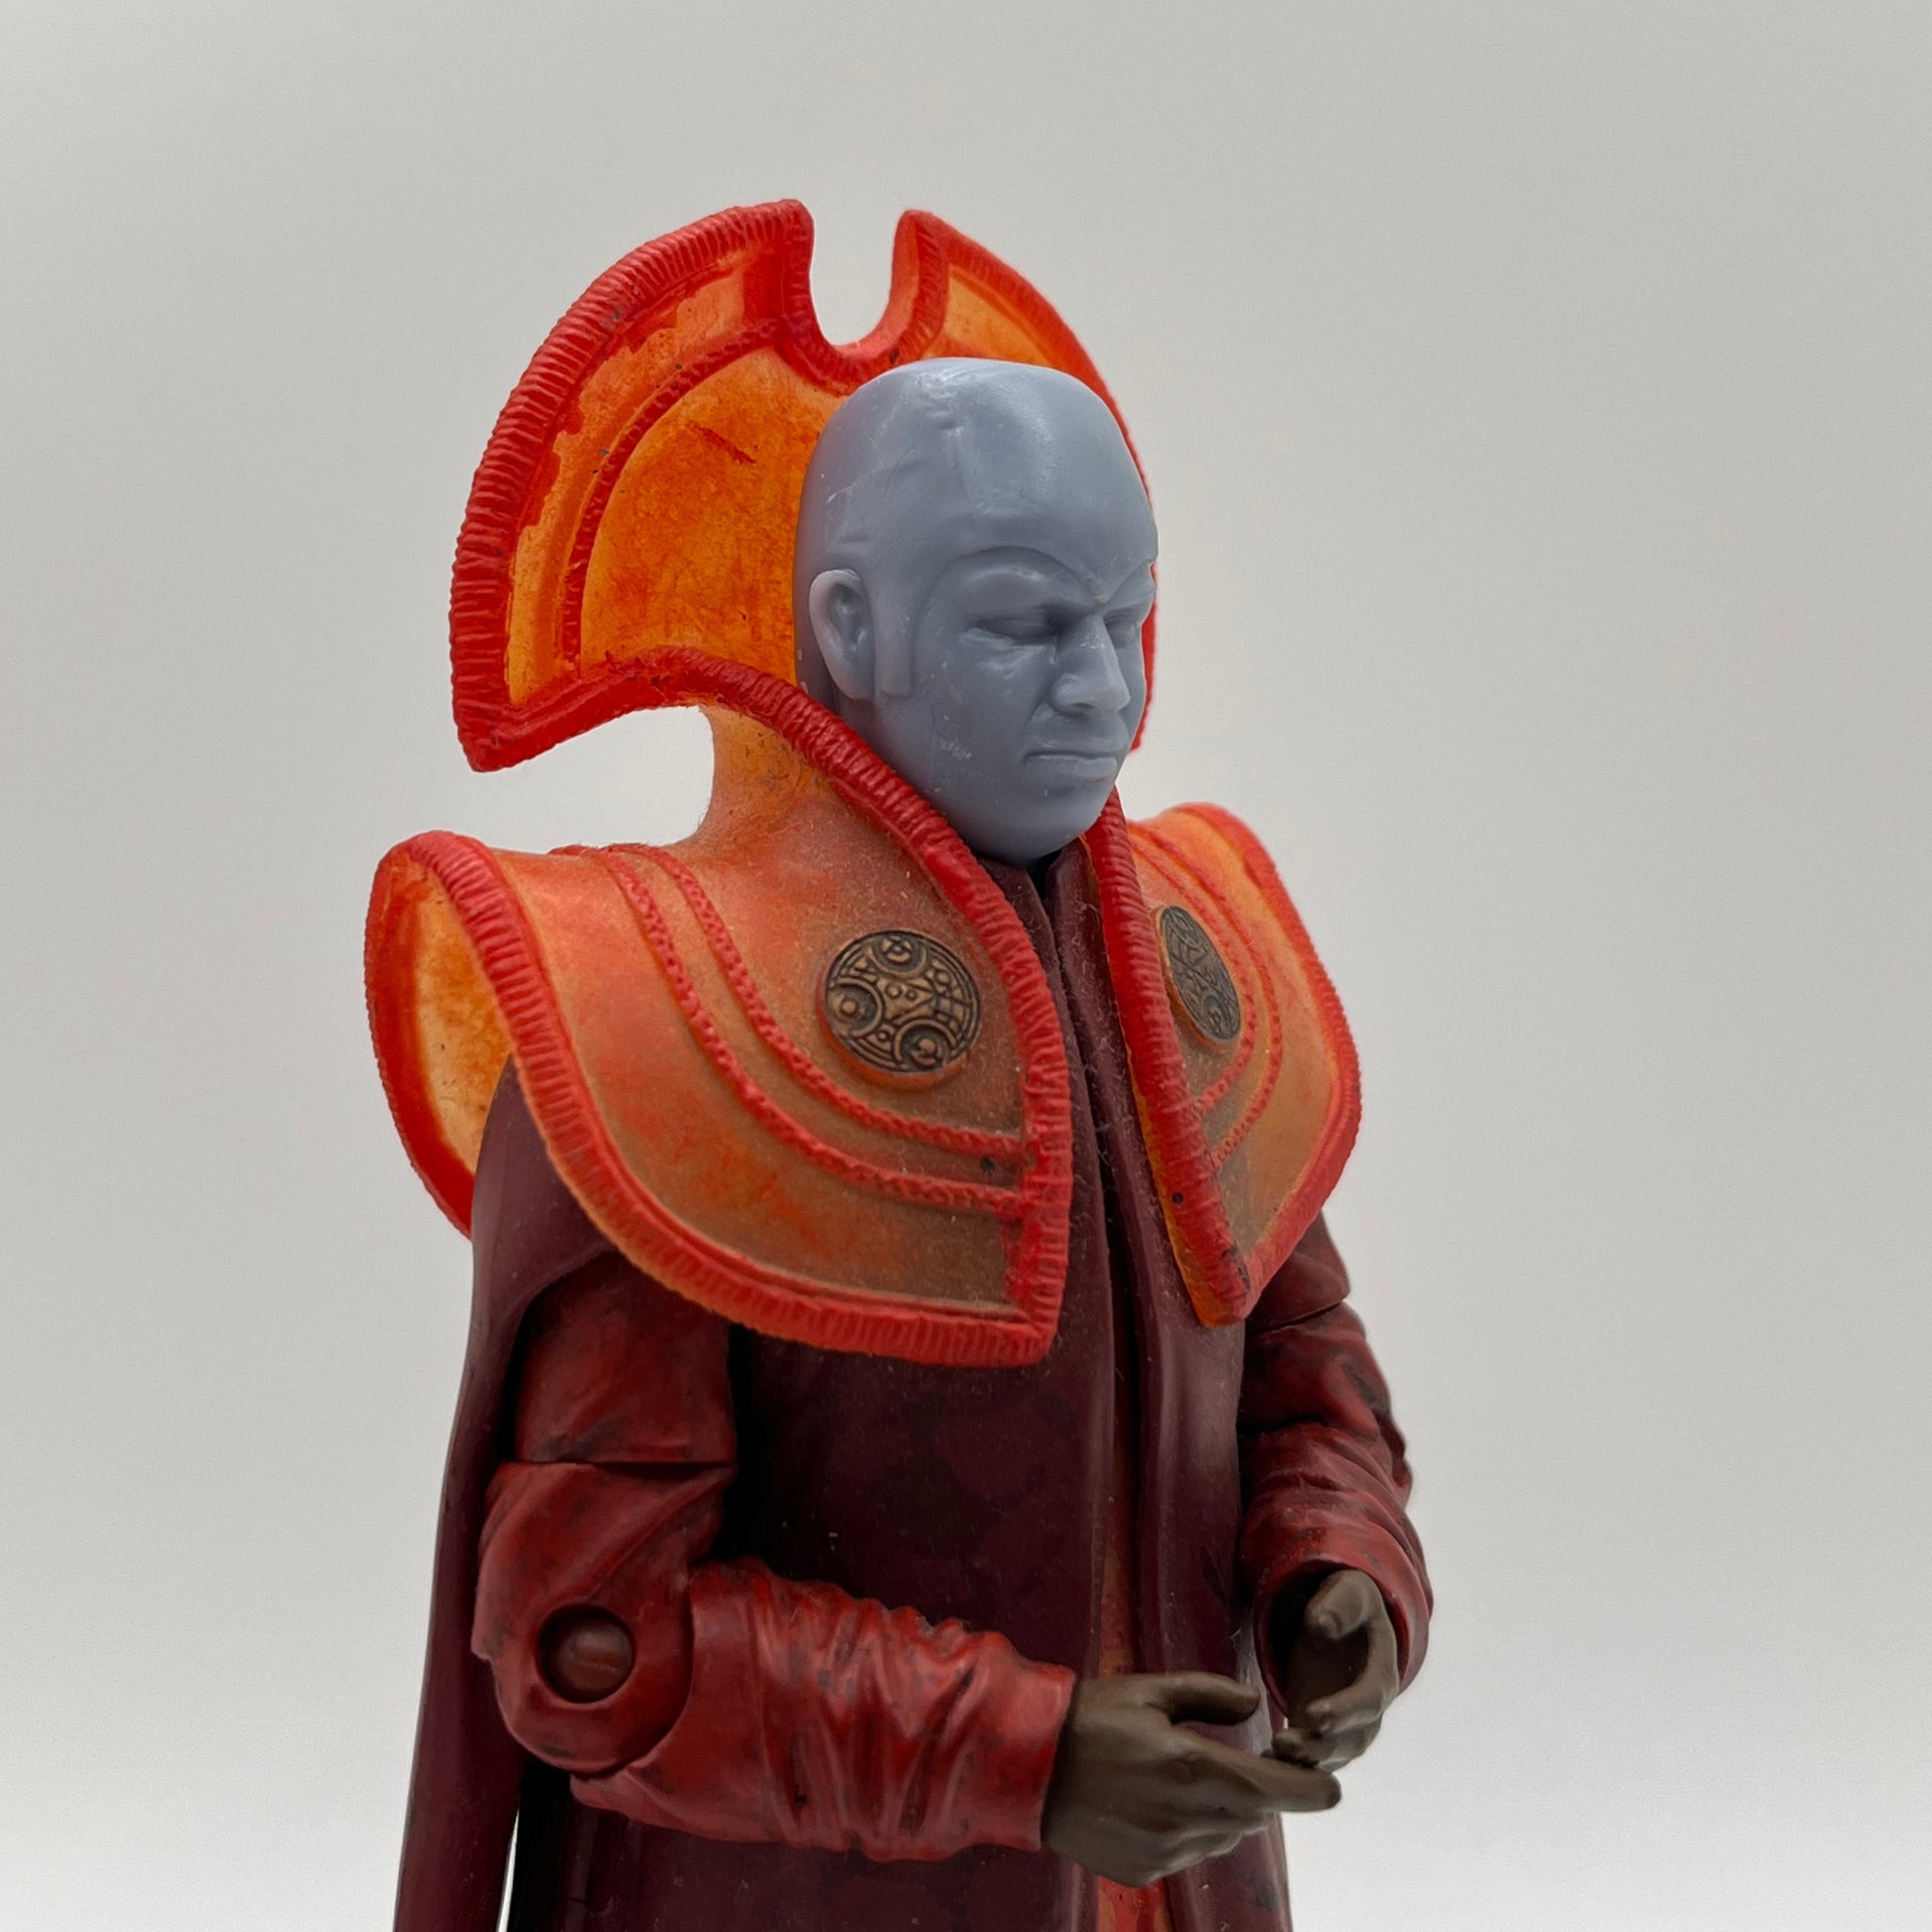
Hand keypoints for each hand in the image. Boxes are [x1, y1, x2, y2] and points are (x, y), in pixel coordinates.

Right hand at [1040, 1672, 1338, 1886]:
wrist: (1026, 1767)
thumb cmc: (1091, 1718)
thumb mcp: (1152, 1690)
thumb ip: (1211, 1695)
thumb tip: (1256, 1706)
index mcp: (1192, 1766)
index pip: (1278, 1790)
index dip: (1313, 1790)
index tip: (1331, 1787)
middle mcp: (1185, 1816)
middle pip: (1256, 1814)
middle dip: (1262, 1790)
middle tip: (1243, 1760)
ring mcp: (1165, 1850)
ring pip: (1226, 1834)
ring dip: (1227, 1809)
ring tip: (1189, 1776)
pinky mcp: (1146, 1871)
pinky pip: (1192, 1853)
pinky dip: (1193, 1829)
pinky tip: (1160, 1801)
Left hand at [1270, 1570, 1399, 1771]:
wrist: (1339, 1622)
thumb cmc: (1346, 1605)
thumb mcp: (1348, 1593)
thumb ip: (1339, 1605)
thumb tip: (1321, 1625)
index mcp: (1382, 1674)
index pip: (1370, 1700)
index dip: (1345, 1711)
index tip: (1315, 1716)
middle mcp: (1369, 1709)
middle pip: (1353, 1739)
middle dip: (1320, 1745)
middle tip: (1284, 1744)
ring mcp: (1347, 1726)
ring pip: (1333, 1754)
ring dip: (1305, 1761)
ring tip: (1271, 1755)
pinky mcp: (1323, 1733)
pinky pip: (1314, 1757)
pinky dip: (1293, 1764)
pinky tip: (1264, 1762)